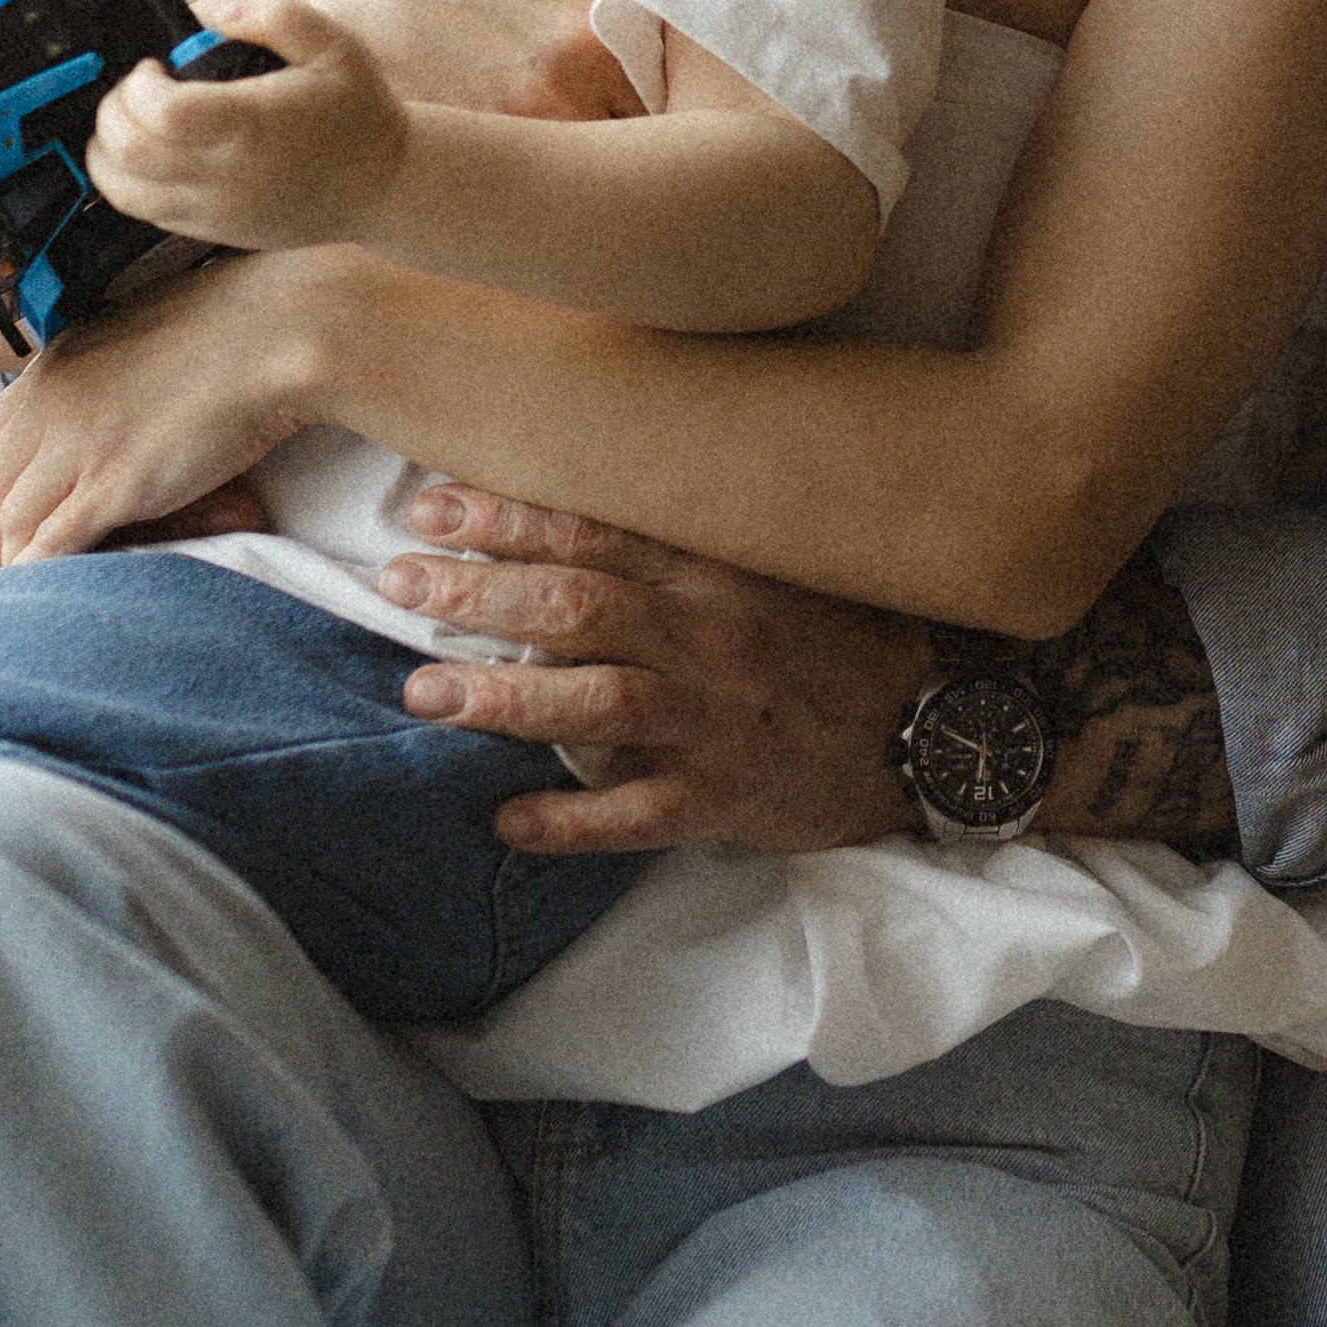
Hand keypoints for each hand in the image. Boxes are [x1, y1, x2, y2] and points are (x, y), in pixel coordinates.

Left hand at [0, 246, 335, 564]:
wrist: (277, 331)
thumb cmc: (234, 324)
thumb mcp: (146, 333)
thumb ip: (110, 371)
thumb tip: (112, 398)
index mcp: (59, 362)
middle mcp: (55, 401)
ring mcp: (81, 442)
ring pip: (17, 517)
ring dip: (11, 560)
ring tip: (15, 594)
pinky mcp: (116, 482)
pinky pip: (56, 541)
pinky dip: (41, 571)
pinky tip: (43, 594)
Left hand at [88, 0, 407, 248]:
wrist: (383, 185)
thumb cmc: (357, 112)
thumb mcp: (333, 43)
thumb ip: (273, 15)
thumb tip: (211, 14)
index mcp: (256, 126)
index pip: (167, 114)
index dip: (140, 85)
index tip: (154, 65)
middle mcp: (229, 175)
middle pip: (130, 153)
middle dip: (114, 110)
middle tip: (137, 88)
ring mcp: (216, 210)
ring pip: (122, 191)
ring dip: (106, 149)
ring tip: (131, 119)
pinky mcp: (209, 231)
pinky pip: (142, 212)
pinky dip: (125, 179)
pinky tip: (149, 150)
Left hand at [379, 490, 930, 855]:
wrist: (932, 725)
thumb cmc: (836, 639)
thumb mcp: (770, 567)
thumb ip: (681, 547)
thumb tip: (574, 521)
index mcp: (714, 571)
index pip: (595, 530)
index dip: (508, 516)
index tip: (431, 505)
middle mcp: (709, 635)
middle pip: (578, 604)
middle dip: (478, 591)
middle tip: (395, 584)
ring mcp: (717, 720)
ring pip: (597, 699)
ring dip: (503, 694)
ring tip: (422, 693)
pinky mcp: (728, 799)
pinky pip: (638, 814)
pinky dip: (570, 820)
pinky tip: (505, 821)